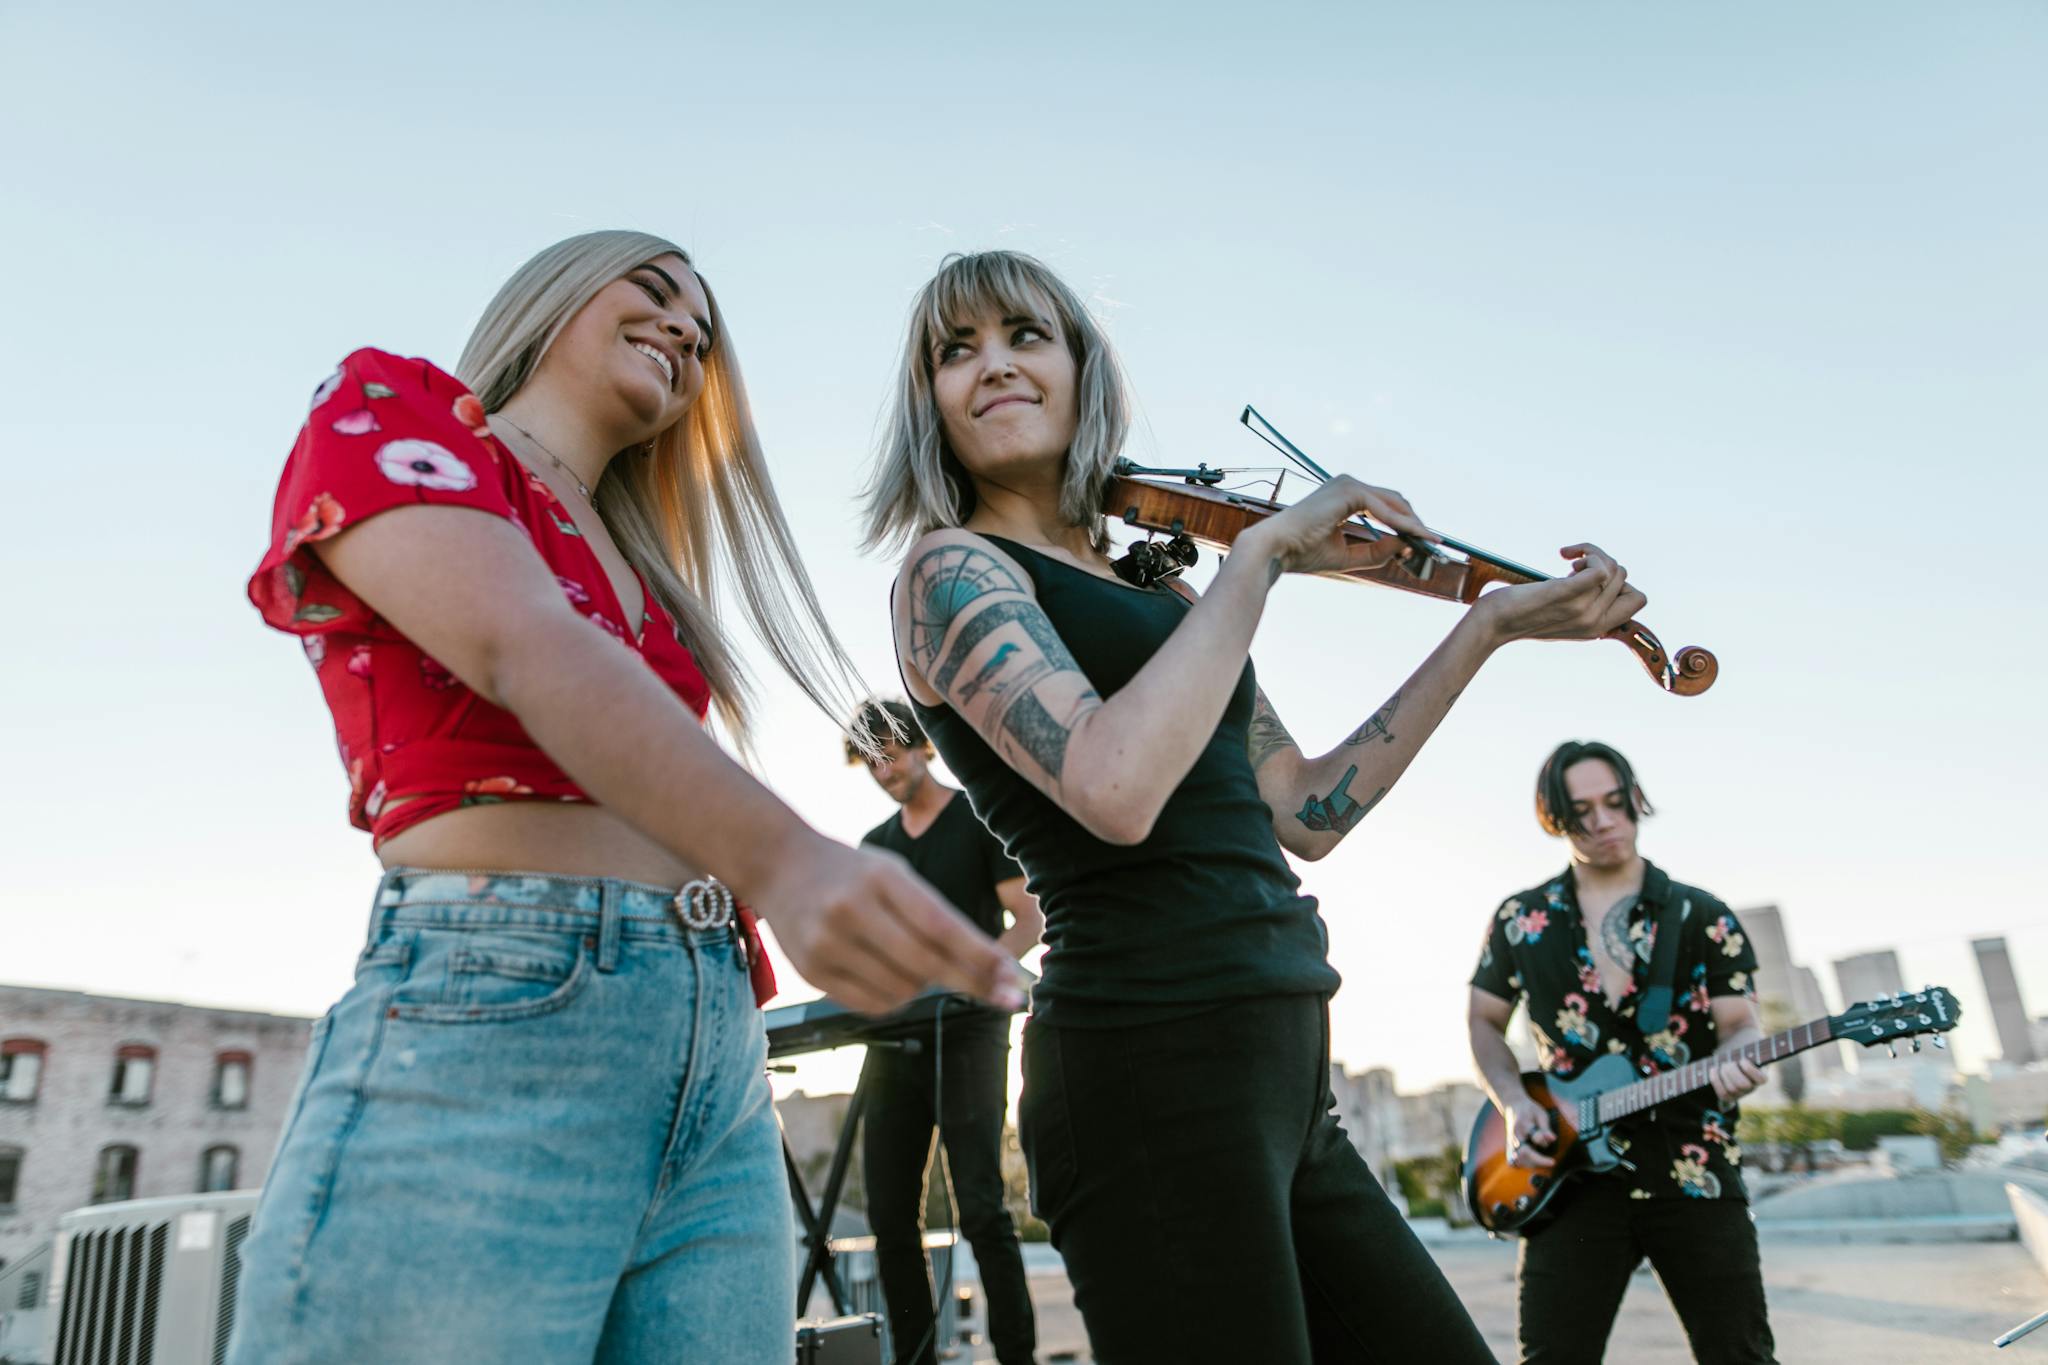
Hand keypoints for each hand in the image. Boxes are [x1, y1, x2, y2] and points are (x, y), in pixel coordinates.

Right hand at [748, 835, 1025, 1015]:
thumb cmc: (851, 871)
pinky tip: (893, 978)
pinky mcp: (811, 972)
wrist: (778, 865)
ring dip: (926, 988)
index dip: (982, 956)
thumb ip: (932, 914)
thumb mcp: (893, 874)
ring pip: (902, 990)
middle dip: (973, 983)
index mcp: (881, 877)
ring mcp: (827, 943)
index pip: (941, 925)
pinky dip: (896, 999)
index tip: (1014, 977)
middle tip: (1007, 997)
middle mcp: (851, 909)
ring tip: (919, 966)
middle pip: (926, 964)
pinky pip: (873, 1005)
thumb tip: (982, 967)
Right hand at [1237, 474, 1437, 578]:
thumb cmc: (1302, 553)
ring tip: (1429, 543)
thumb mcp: (1347, 555)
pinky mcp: (1348, 491)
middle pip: (1396, 500)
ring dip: (1413, 524)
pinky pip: (1384, 509)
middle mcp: (1347, 484)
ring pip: (1394, 503)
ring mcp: (1347, 484)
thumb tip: (1405, 545)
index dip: (1408, 523)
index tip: (1425, 542)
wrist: (1276, 550)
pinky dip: (1400, 524)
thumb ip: (1376, 551)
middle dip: (1416, 522)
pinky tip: (1412, 538)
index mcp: (1344, 496)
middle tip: (1433, 544)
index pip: (1386, 505)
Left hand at [1474, 543, 1645, 644]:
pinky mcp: (1566, 594)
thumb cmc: (1520, 615)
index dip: (1620, 582)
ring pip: (1614, 568)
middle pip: (1626, 578)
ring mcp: (1583, 610)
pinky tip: (1565, 555)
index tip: (1592, 579)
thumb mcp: (1560, 618)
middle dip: (1606, 564)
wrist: (1492, 624)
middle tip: (1575, 568)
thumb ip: (1584, 607)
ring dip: (1594, 555)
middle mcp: (1594, 622)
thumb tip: (1602, 576)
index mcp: (1596, 629)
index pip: (1638, 600)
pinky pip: (1600, 568)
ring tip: (1569, 563)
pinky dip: (1588, 551)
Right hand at [1505, 1095, 1557, 1169]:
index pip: (1535, 1138)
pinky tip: (1533, 1164)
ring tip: (1545, 1162)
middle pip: (1525, 1153)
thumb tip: (1553, 1139)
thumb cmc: (1529, 1110)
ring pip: (1519, 1160)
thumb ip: (1545, 1127)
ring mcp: (1511, 1143)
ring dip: (1533, 1164)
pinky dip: (1524, 1164)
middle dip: (1539, 1160)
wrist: (1512, 1106)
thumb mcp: (1540, 1113)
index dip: (1545, 1143)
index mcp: (1523, 1125)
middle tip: (1552, 1162)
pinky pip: (1514, 1162)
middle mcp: (1515, 1136)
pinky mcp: (1510, 1148)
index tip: (1553, 1153)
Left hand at [1709, 1051, 1766, 1105]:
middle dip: (1732, 1070)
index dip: (1749, 1069)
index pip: (1761, 1079)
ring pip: (1731, 1089)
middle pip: (1742, 1085)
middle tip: (1729, 1061)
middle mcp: (1753, 1087)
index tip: (1743, 1059)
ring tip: (1722, 1064)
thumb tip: (1749, 1052)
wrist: (1732, 1052)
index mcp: (1762, 1075)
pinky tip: (1713, 1069)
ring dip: (1723, 1074)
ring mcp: (1741, 1093)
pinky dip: (1716, 1082)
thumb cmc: (1742, 1047)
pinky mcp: (1729, 1096)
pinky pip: (1723, 1095)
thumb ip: (1753, 1048)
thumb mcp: (1749, 1043)